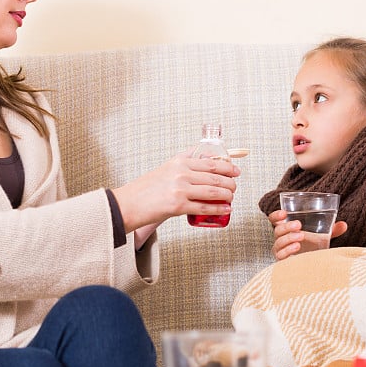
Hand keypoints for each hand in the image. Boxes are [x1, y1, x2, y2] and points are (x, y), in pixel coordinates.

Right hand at [112, 151, 239, 233]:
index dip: (228, 167)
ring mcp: (180, 190)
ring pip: (213, 191)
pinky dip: (219, 209)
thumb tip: (205, 157)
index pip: (210, 162)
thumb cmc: (147, 187)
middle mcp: (181, 173)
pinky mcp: (178, 206)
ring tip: (232, 197)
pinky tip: (226, 209)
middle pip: (215, 176)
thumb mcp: (166, 167)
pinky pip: (204, 207)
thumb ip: (184, 161)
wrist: (129, 203)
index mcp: (179, 161)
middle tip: (234, 187)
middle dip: (230, 182)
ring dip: (227, 195)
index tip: (236, 171)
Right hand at [269, 210, 347, 260]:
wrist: (315, 267)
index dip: (275, 216)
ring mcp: (281, 251)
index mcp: (287, 230)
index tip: (284, 213)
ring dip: (288, 238)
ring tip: (301, 236)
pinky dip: (287, 250)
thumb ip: (332, 230)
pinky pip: (280, 256)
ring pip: (278, 242)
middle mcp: (282, 240)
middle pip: (277, 231)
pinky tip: (297, 247)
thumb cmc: (315, 248)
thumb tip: (343, 225)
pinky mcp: (283, 262)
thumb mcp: (324, 237)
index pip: (274, 221)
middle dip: (287, 227)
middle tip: (299, 225)